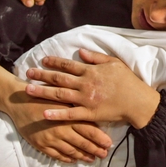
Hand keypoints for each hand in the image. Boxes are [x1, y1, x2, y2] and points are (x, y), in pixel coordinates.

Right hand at [0, 64, 111, 163]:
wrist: (19, 100)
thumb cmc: (43, 94)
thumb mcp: (62, 96)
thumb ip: (77, 104)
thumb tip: (94, 110)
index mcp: (68, 116)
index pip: (90, 131)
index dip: (100, 139)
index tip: (109, 144)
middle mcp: (61, 130)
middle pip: (83, 143)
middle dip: (95, 150)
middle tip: (104, 154)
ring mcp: (51, 139)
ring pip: (71, 151)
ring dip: (82, 156)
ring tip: (91, 159)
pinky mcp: (41, 144)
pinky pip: (56, 155)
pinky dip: (66, 158)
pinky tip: (73, 159)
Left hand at [25, 49, 160, 128]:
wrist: (137, 101)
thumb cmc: (128, 81)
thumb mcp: (114, 63)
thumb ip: (96, 57)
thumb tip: (80, 51)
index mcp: (91, 71)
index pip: (68, 65)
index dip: (54, 62)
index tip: (42, 60)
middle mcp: (85, 84)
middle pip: (59, 78)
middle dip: (42, 75)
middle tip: (28, 73)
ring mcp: (85, 99)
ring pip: (59, 95)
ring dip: (42, 92)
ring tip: (28, 90)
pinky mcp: (88, 113)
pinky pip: (69, 114)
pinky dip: (56, 113)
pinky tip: (43, 112)